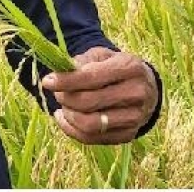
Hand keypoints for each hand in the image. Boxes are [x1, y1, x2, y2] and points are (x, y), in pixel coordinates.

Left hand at [41, 47, 158, 144]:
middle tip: (57, 93)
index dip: (65, 81)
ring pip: (90, 124)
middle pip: (88, 102)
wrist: (145, 88)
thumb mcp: (102, 56)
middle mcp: (136, 93)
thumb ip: (81, 62)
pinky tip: (65, 118)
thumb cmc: (116, 68)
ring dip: (69, 115)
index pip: (91, 78)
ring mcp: (134, 117)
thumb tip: (59, 73)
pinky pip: (92, 139)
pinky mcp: (128, 134)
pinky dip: (72, 130)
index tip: (47, 81)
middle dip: (65, 98)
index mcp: (129, 68)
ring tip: (63, 106)